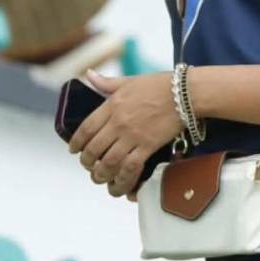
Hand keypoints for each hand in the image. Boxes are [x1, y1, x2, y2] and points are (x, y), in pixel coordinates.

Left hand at [67, 70, 182, 197]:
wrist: (185, 93)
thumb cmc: (159, 84)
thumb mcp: (129, 80)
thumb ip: (106, 82)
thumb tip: (88, 75)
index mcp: (112, 105)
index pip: (86, 128)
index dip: (76, 143)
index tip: (74, 151)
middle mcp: (119, 122)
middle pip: (94, 149)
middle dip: (87, 162)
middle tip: (88, 167)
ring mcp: (133, 136)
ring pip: (109, 162)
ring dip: (101, 174)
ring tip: (100, 178)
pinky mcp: (148, 146)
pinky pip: (130, 167)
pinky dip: (122, 179)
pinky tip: (119, 185)